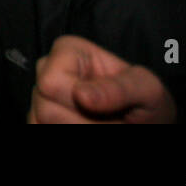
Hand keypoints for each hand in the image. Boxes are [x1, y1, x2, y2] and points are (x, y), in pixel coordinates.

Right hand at [28, 35, 176, 123]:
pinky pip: (38, 130)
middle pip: (45, 109)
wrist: (145, 125)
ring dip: (77, 131)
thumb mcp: (147, 90)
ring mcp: (38, 97)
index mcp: (68, 51)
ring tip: (101, 126)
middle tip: (111, 123)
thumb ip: (120, 89)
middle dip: (83, 124)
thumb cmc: (147, 103)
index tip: (110, 107)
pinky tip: (84, 128)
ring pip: (41, 123)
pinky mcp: (38, 120)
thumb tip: (82, 96)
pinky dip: (64, 134)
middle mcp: (46, 71)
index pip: (51, 83)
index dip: (78, 103)